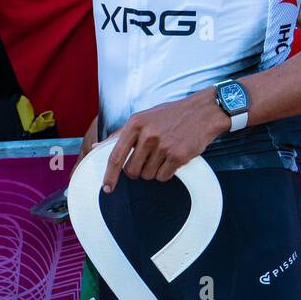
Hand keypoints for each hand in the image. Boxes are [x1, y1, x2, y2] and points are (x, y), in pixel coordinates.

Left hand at [102, 90, 229, 187]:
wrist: (204, 111)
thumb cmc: (172, 115)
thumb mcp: (144, 117)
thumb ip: (121, 133)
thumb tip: (96, 146)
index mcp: (135, 123)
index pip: (115, 156)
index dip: (110, 175)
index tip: (107, 188)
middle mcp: (147, 135)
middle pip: (132, 171)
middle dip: (138, 171)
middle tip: (149, 159)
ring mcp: (163, 146)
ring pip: (148, 175)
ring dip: (154, 171)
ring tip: (164, 155)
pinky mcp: (178, 156)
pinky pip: (163, 177)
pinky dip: (167, 173)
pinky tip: (173, 159)